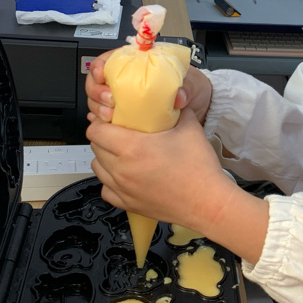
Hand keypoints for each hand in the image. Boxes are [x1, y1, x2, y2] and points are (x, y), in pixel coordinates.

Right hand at [85, 54, 213, 124]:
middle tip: (109, 100)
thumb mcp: (192, 83)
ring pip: (98, 100)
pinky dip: (101, 121)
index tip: (102, 75)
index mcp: (139, 63)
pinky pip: (106, 117)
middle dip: (97, 91)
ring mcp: (126, 99)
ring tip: (109, 115)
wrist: (201, 107)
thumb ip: (186, 88)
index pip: (110, 59)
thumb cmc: (193, 87)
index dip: (100, 67)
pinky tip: (103, 125)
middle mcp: (128, 80)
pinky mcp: (127, 116)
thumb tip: (179, 97)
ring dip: (98, 107)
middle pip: (97, 81)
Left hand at [87, 109, 268, 262]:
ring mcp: (123, 189)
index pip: (96, 131)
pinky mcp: (128, 204)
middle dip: (104, 138)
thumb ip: (176, 109)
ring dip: (105, 159)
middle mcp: (122, 169)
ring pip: (97, 169)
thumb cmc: (199, 168)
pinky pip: (106, 191)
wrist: (207, 203)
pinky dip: (111, 182)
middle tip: (119, 134)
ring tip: (122, 154)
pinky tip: (125, 177)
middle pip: (95, 148)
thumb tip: (172, 98)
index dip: (100, 123)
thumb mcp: (189, 127)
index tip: (111, 120)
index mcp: (132, 147)